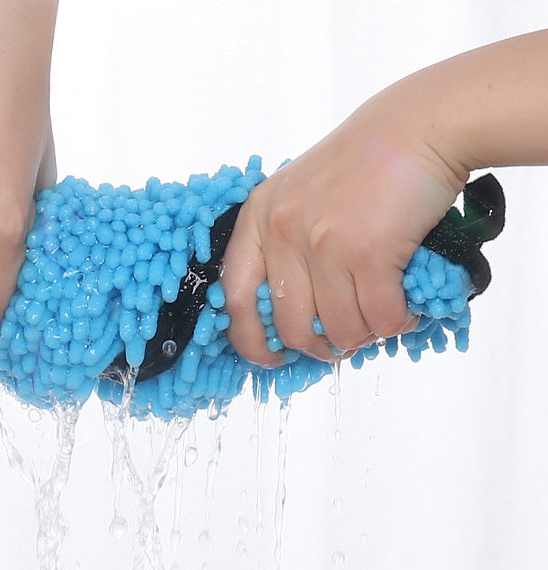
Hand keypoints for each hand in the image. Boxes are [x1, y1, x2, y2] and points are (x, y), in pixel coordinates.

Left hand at [221, 84, 466, 365]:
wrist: (420, 126)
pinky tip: (404, 311)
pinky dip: (396, 324)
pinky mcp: (369, 252)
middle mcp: (282, 232)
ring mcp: (323, 243)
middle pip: (290, 327)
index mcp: (258, 219)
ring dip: (363, 337)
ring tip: (380, 319)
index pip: (234, 299)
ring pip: (338, 329)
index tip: (272, 357)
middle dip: (320, 347)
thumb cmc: (363, 164)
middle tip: (343, 342)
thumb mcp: (299, 196)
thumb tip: (293, 321)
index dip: (250, 341)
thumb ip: (285, 248)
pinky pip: (379, 317)